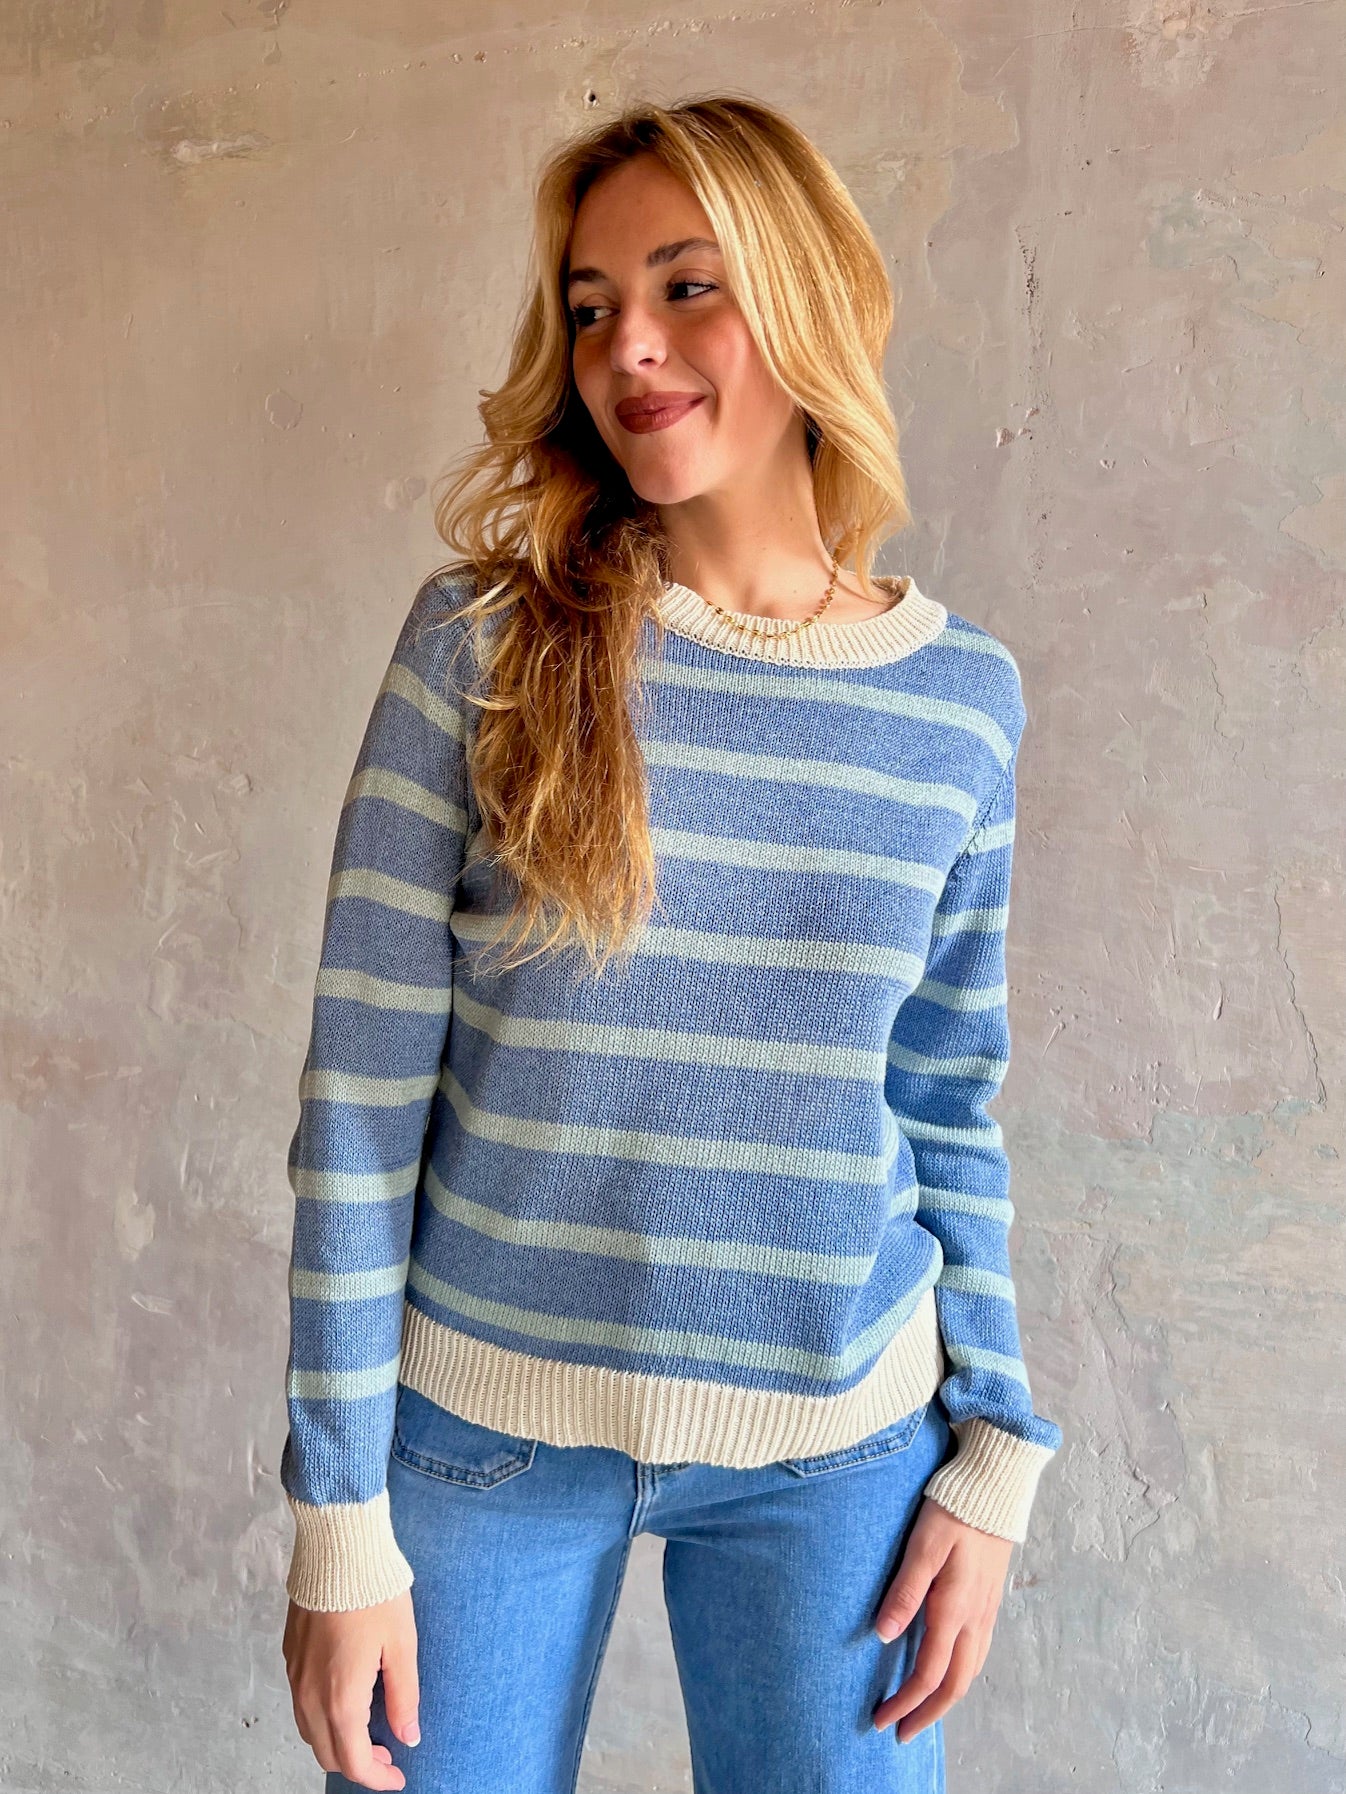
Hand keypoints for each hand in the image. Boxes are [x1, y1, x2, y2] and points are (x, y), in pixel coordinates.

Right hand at [283, 1590, 420, 1789]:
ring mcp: (295, 1676)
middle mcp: (310, 1695)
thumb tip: (408, 1736)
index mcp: (341, 1699)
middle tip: (388, 1754)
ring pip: (310, 1732)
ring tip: (368, 1728)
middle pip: (328, 1754)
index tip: (399, 1777)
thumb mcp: (402, 1645)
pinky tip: (346, 1697)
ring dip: (337, 1742)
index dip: (378, 1778)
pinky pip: (300, 1704)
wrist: (337, 1548)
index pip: (355, 1762)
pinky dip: (322, 1717)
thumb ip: (404, 1697)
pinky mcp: (290, 1655)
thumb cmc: (374, 1592)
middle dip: (358, 1764)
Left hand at [871, 1497, 1013, 1743]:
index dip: (906, 1703)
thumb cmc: (954, 1510)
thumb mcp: (922, 1546)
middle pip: (954, 1686)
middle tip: (901, 1732)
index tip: (883, 1720)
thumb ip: (904, 1592)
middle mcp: (975, 1619)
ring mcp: (987, 1611)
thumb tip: (883, 1636)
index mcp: (955, 1609)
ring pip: (969, 1673)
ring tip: (921, 1710)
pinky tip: (948, 1671)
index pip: (929, 1674)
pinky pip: (978, 1654)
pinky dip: (960, 1676)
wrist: (995, 1487)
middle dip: (927, 1714)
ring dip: (944, 1699)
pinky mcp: (991, 1601)